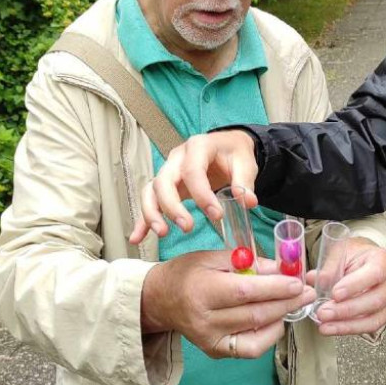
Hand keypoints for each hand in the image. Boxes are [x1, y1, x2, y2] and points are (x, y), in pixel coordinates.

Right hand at [129, 130, 258, 241]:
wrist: (227, 147)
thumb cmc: (234, 154)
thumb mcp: (246, 163)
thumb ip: (245, 182)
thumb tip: (248, 201)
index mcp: (198, 146)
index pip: (193, 170)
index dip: (202, 194)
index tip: (216, 214)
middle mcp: (177, 157)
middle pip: (164, 181)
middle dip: (172, 206)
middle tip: (187, 227)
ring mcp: (168, 171)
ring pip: (151, 191)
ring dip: (152, 213)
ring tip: (162, 233)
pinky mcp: (165, 185)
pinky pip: (149, 201)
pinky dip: (142, 220)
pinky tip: (138, 238)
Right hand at [141, 250, 314, 358]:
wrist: (160, 300)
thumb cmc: (187, 273)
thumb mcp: (212, 257)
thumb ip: (246, 262)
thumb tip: (279, 268)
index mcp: (202, 290)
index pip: (246, 292)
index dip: (275, 287)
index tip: (297, 282)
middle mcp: (205, 320)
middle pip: (255, 313)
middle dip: (287, 302)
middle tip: (308, 293)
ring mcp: (210, 339)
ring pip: (256, 332)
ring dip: (282, 317)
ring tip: (296, 303)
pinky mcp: (216, 351)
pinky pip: (250, 348)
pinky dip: (268, 334)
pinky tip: (276, 320)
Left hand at [311, 239, 385, 336]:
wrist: (368, 261)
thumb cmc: (355, 255)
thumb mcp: (342, 251)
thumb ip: (329, 266)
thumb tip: (314, 280)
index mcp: (385, 261)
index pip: (374, 274)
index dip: (354, 286)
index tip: (334, 294)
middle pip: (375, 301)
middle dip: (346, 310)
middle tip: (323, 313)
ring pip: (373, 319)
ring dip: (346, 325)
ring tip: (324, 326)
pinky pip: (370, 327)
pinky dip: (349, 329)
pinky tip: (332, 329)